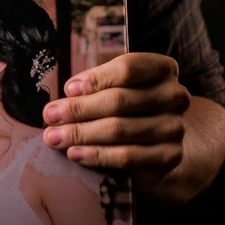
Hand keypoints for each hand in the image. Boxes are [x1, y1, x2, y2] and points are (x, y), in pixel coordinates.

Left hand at [41, 51, 190, 194]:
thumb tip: (66, 94)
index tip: (68, 89)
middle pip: (119, 100)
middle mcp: (174, 96)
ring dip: (81, 134)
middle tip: (49, 116)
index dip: (95, 78)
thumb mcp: (118, 86)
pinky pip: (127, 156)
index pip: (127, 68)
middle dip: (78, 109)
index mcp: (162, 68)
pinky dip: (96, 155)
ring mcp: (174, 127)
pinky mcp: (170, 156)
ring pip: (119, 129)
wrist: (162, 141)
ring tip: (54, 137)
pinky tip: (75, 153)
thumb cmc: (131, 105)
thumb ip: (97, 85)